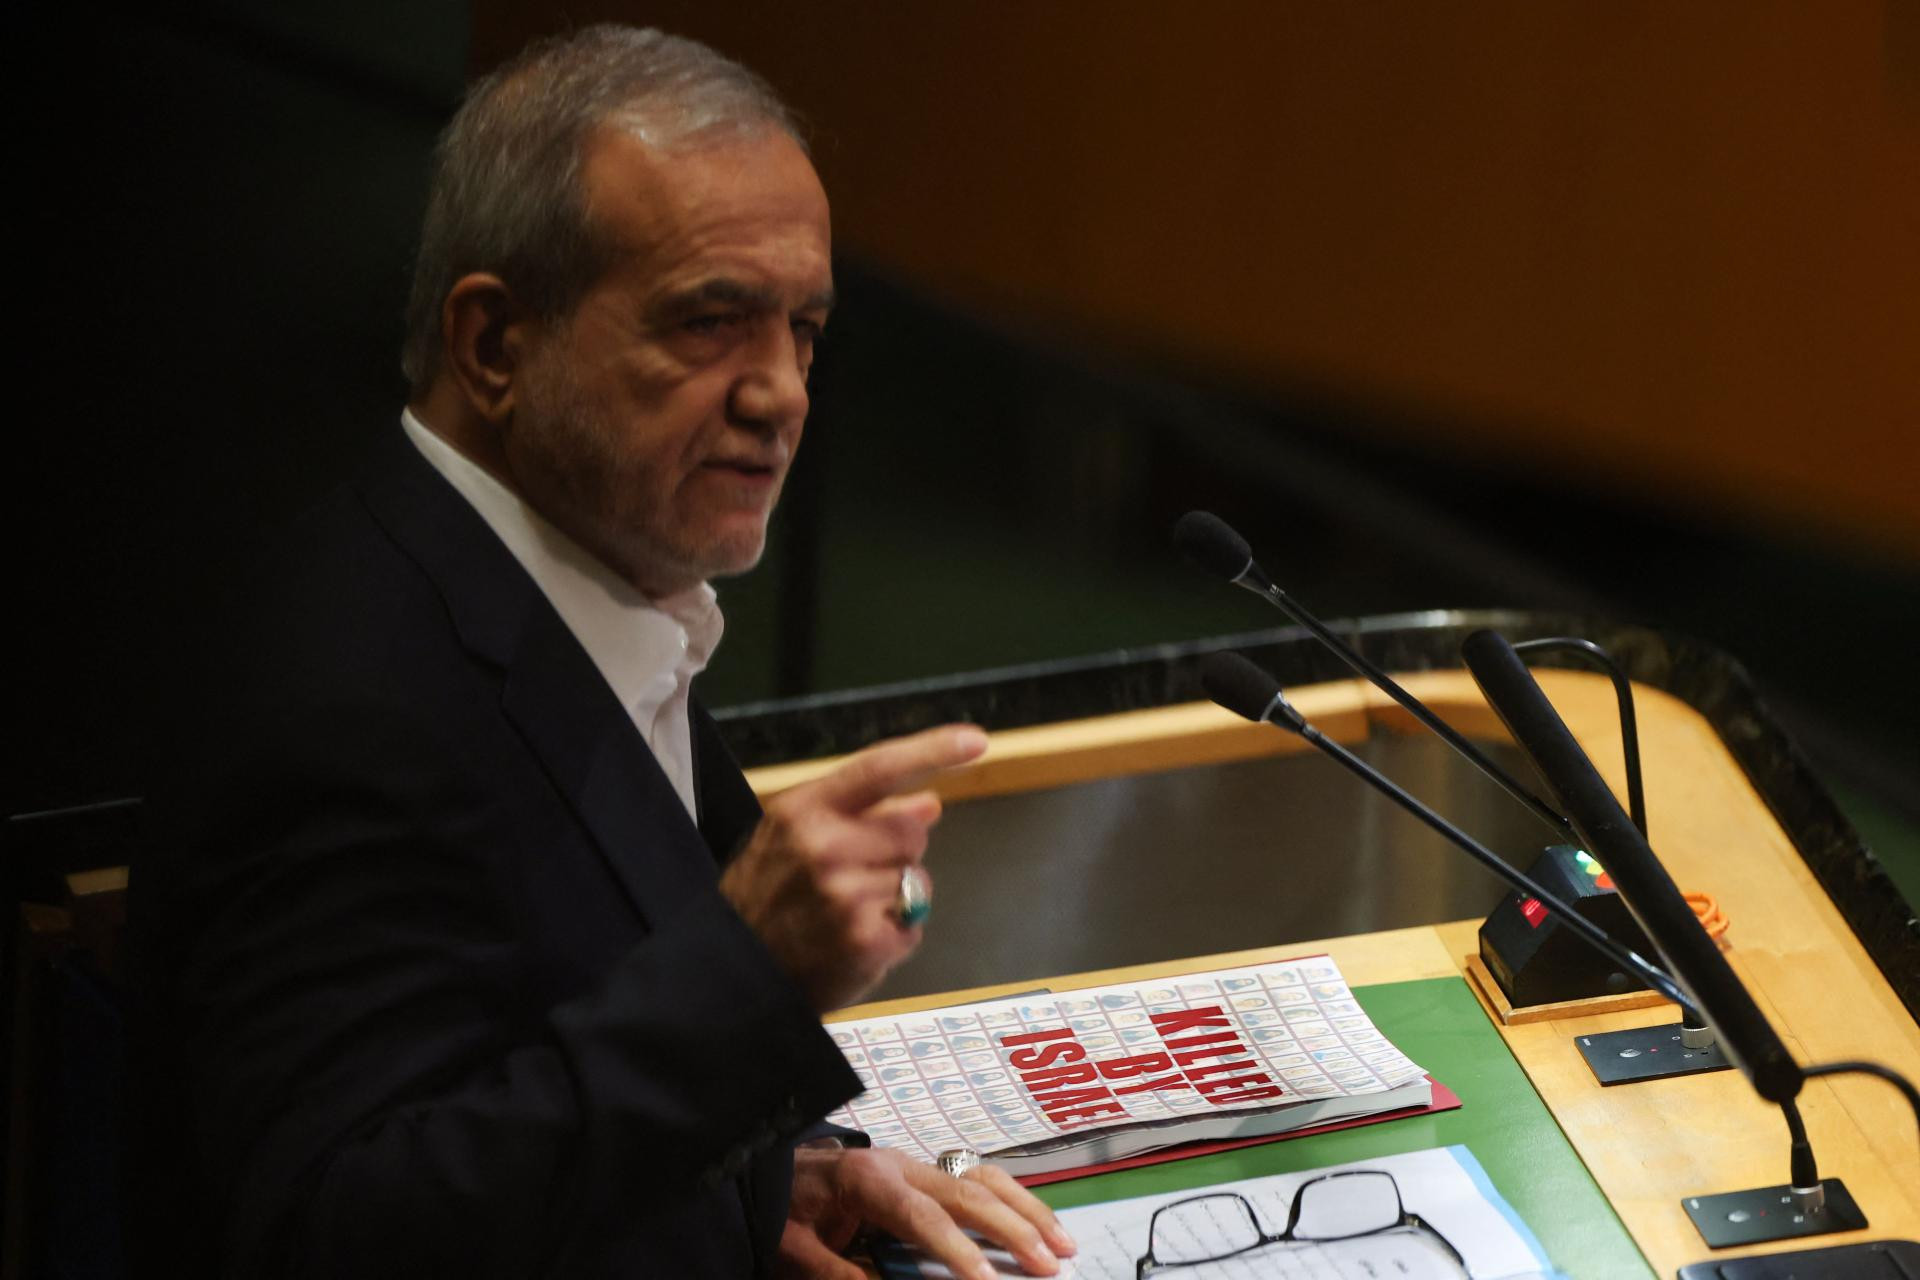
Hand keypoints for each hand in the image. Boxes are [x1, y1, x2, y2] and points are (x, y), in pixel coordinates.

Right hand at [719, 724, 988, 1011]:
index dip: (932, 751)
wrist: (733, 974)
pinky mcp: (865, 941)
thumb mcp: (793, 840)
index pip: (878, 768)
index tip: (976, 741)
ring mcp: (845, 895)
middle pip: (912, 832)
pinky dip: (894, 936)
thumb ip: (858, 815)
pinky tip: (853, 942)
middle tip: (854, 877)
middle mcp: (823, 847)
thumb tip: (928, 804)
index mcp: (802, 811)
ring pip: (916, 880)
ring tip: (845, 915)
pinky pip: (913, 925)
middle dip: (898, 853)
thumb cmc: (766, 900)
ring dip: (896, 899)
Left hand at [777, 1146, 1075, 1279]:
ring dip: (1026, 1210)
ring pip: (983, 1178)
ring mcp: (916, 1164)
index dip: (958, 1251)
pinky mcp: (924, 1172)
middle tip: (1051, 1263)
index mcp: (866, 1180)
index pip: (922, 1217)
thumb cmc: (783, 1210)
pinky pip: (977, 1179)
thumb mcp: (794, 1252)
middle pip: (967, 1192)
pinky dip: (1012, 1201)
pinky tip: (1037, 1223)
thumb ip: (838, 1275)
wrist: (772, 1169)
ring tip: (1062, 1242)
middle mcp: (900, 1164)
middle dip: (1013, 1229)